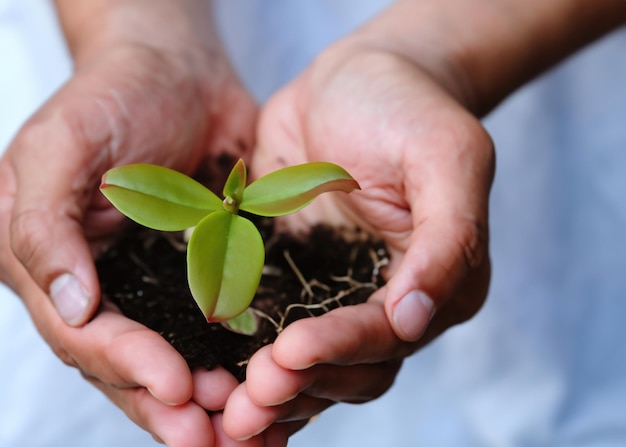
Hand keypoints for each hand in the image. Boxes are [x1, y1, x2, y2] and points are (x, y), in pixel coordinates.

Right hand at [0, 5, 256, 442]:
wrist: (177, 70)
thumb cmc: (112, 95)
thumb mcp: (60, 147)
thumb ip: (45, 225)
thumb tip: (68, 304)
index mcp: (49, 262)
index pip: (83, 333)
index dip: (127, 366)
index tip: (180, 389)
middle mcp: (99, 283)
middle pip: (125, 362)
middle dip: (166, 403)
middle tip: (212, 437)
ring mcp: (150, 280)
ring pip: (171, 353)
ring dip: (202, 395)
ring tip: (241, 422)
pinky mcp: (199, 268)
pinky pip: (212, 324)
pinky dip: (231, 357)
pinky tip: (257, 379)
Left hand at [222, 38, 493, 438]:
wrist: (358, 78)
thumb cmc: (409, 107)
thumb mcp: (446, 157)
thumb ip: (447, 239)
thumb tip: (417, 319)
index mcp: (437, 282)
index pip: (387, 335)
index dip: (340, 349)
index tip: (289, 350)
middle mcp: (387, 300)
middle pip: (349, 369)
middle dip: (300, 386)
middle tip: (248, 398)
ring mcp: (336, 294)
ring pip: (309, 367)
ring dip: (271, 394)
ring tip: (225, 411)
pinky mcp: (291, 277)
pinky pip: (269, 329)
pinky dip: (245, 362)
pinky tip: (212, 382)